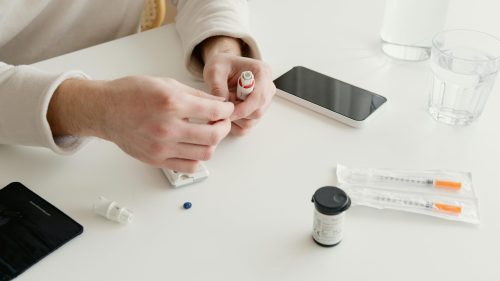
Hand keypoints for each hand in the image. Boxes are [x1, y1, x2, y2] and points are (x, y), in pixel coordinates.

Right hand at [48, 76, 233, 172]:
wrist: (105, 110)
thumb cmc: (132, 93)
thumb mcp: (166, 83)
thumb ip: (196, 95)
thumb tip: (219, 104)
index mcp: (172, 103)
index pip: (214, 112)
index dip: (227, 110)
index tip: (226, 109)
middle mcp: (168, 127)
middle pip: (213, 136)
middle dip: (224, 127)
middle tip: (221, 122)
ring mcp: (162, 147)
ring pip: (204, 153)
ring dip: (213, 143)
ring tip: (208, 134)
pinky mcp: (156, 160)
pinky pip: (188, 166)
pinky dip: (197, 158)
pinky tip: (194, 147)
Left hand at [199, 36, 275, 135]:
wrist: (222, 68)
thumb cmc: (221, 65)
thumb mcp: (215, 71)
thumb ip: (218, 87)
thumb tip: (224, 106)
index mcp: (262, 72)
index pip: (260, 97)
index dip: (244, 108)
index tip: (228, 112)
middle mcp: (267, 87)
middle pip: (258, 112)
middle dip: (238, 114)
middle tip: (223, 107)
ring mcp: (263, 101)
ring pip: (253, 121)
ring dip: (236, 119)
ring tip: (225, 106)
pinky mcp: (256, 111)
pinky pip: (247, 126)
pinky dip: (235, 125)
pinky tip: (227, 114)